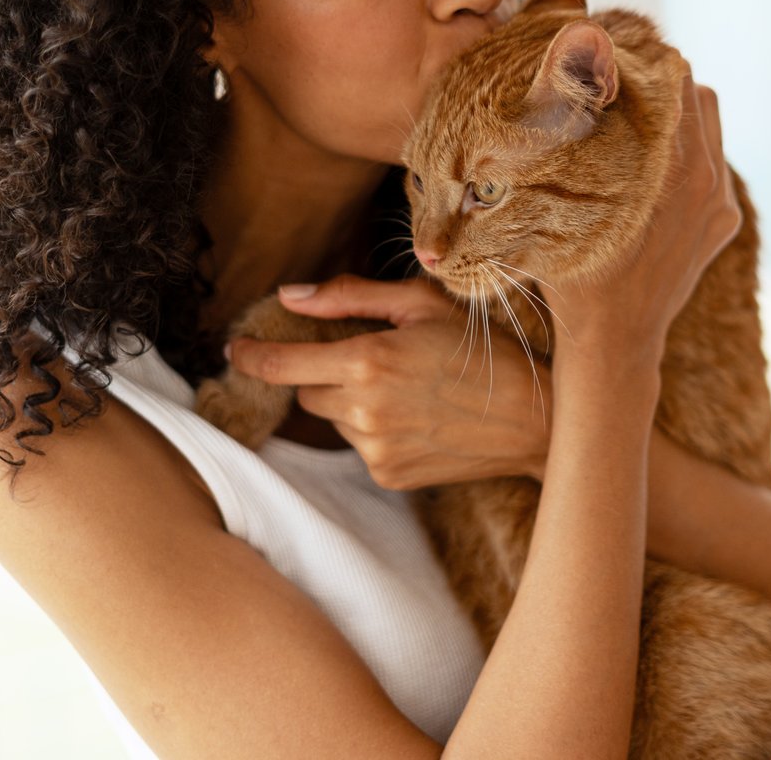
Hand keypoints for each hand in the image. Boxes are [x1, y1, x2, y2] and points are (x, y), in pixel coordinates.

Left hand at [225, 274, 551, 489]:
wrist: (534, 417)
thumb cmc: (481, 349)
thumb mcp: (421, 304)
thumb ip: (349, 297)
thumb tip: (290, 295)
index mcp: (368, 361)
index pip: (283, 364)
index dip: (253, 356)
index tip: (236, 349)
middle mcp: (364, 411)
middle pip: (307, 393)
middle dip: (326, 374)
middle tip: (373, 358)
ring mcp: (376, 450)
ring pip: (336, 420)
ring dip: (354, 402)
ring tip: (410, 389)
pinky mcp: (389, 475)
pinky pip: (361, 446)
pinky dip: (377, 430)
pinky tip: (418, 417)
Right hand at [545, 67, 741, 365]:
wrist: (616, 341)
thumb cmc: (575, 274)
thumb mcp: (558, 207)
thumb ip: (563, 144)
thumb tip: (551, 85)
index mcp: (671, 166)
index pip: (672, 79)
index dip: (640, 65)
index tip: (608, 63)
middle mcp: (707, 178)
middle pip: (694, 92)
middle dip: (658, 85)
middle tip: (617, 90)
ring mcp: (721, 200)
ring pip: (710, 123)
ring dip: (676, 117)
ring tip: (634, 128)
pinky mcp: (725, 219)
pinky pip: (714, 163)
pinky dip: (688, 155)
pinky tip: (649, 172)